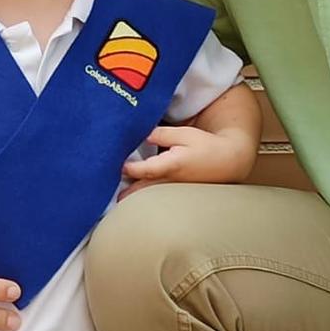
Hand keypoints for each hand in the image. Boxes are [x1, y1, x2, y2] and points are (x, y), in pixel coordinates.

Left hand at [121, 125, 256, 191]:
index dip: (128, 169)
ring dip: (129, 195)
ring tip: (110, 195)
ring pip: (145, 196)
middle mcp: (169, 181)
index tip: (113, 164)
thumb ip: (161, 134)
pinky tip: (127, 194)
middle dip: (122, 190)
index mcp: (171, 165)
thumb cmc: (205, 146)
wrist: (227, 162)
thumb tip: (141, 134)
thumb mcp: (184, 134)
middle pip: (140, 190)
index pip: (144, 170)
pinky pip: (152, 196)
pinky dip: (139, 195)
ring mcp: (171, 190)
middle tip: (102, 188)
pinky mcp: (173, 193)